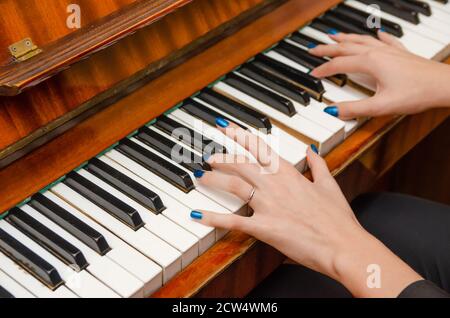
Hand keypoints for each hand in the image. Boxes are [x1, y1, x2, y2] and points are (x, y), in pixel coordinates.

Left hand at [191, 119, 421, 296]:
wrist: (344, 245)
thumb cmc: (338, 219)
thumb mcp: (329, 185)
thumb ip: (318, 165)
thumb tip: (312, 150)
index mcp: (291, 174)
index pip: (261, 149)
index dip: (242, 136)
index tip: (228, 127)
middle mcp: (276, 185)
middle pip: (243, 164)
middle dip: (223, 156)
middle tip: (208, 154)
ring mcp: (268, 205)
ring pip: (235, 185)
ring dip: (215, 179)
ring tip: (200, 175)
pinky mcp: (264, 227)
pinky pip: (234, 221)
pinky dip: (214, 218)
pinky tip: (197, 215)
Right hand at [309, 31, 449, 119]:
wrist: (444, 86)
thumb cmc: (417, 93)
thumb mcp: (381, 106)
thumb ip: (354, 109)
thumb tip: (333, 110)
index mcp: (370, 63)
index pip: (338, 65)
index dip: (323, 69)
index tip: (312, 73)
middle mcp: (377, 52)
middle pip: (346, 48)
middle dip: (327, 48)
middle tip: (313, 48)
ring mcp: (390, 51)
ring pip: (362, 40)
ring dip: (345, 38)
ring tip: (334, 35)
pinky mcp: (401, 53)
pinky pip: (385, 40)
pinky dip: (377, 36)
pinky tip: (377, 32)